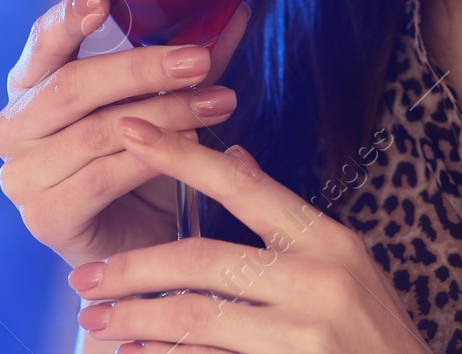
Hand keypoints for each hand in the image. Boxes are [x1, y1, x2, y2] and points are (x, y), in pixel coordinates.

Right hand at [0, 0, 250, 266]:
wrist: (139, 245)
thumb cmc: (143, 164)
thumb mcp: (165, 104)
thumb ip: (188, 64)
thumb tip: (236, 12)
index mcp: (31, 86)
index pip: (42, 42)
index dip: (67, 18)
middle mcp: (15, 127)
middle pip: (73, 86)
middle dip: (142, 69)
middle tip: (199, 60)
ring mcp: (22, 176)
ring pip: (98, 132)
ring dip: (165, 115)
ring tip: (218, 104)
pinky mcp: (44, 218)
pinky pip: (101, 178)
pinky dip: (151, 160)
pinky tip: (191, 148)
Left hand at [67, 118, 431, 353]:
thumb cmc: (375, 333)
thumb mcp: (347, 263)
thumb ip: (285, 217)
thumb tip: (232, 156)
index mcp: (328, 240)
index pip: (243, 183)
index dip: (181, 155)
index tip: (129, 130)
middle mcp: (317, 282)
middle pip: (204, 259)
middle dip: (135, 266)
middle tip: (86, 275)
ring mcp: (301, 336)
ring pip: (195, 317)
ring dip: (135, 316)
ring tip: (94, 317)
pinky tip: (132, 352)